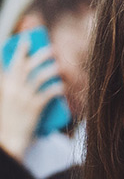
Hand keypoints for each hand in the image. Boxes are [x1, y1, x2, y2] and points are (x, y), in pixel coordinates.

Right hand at [0, 39, 64, 160]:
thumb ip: (13, 84)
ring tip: (59, 67)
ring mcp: (23, 98)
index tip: (27, 39)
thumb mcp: (8, 98)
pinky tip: (62, 86)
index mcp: (5, 86)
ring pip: (39, 77)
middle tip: (52, 49)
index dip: (19, 50)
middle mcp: (13, 89)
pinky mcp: (34, 108)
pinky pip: (48, 93)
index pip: (11, 64)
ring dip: (51, 69)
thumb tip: (22, 70)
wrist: (11, 139)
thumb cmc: (12, 117)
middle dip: (40, 55)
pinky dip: (56, 88)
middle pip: (27, 66)